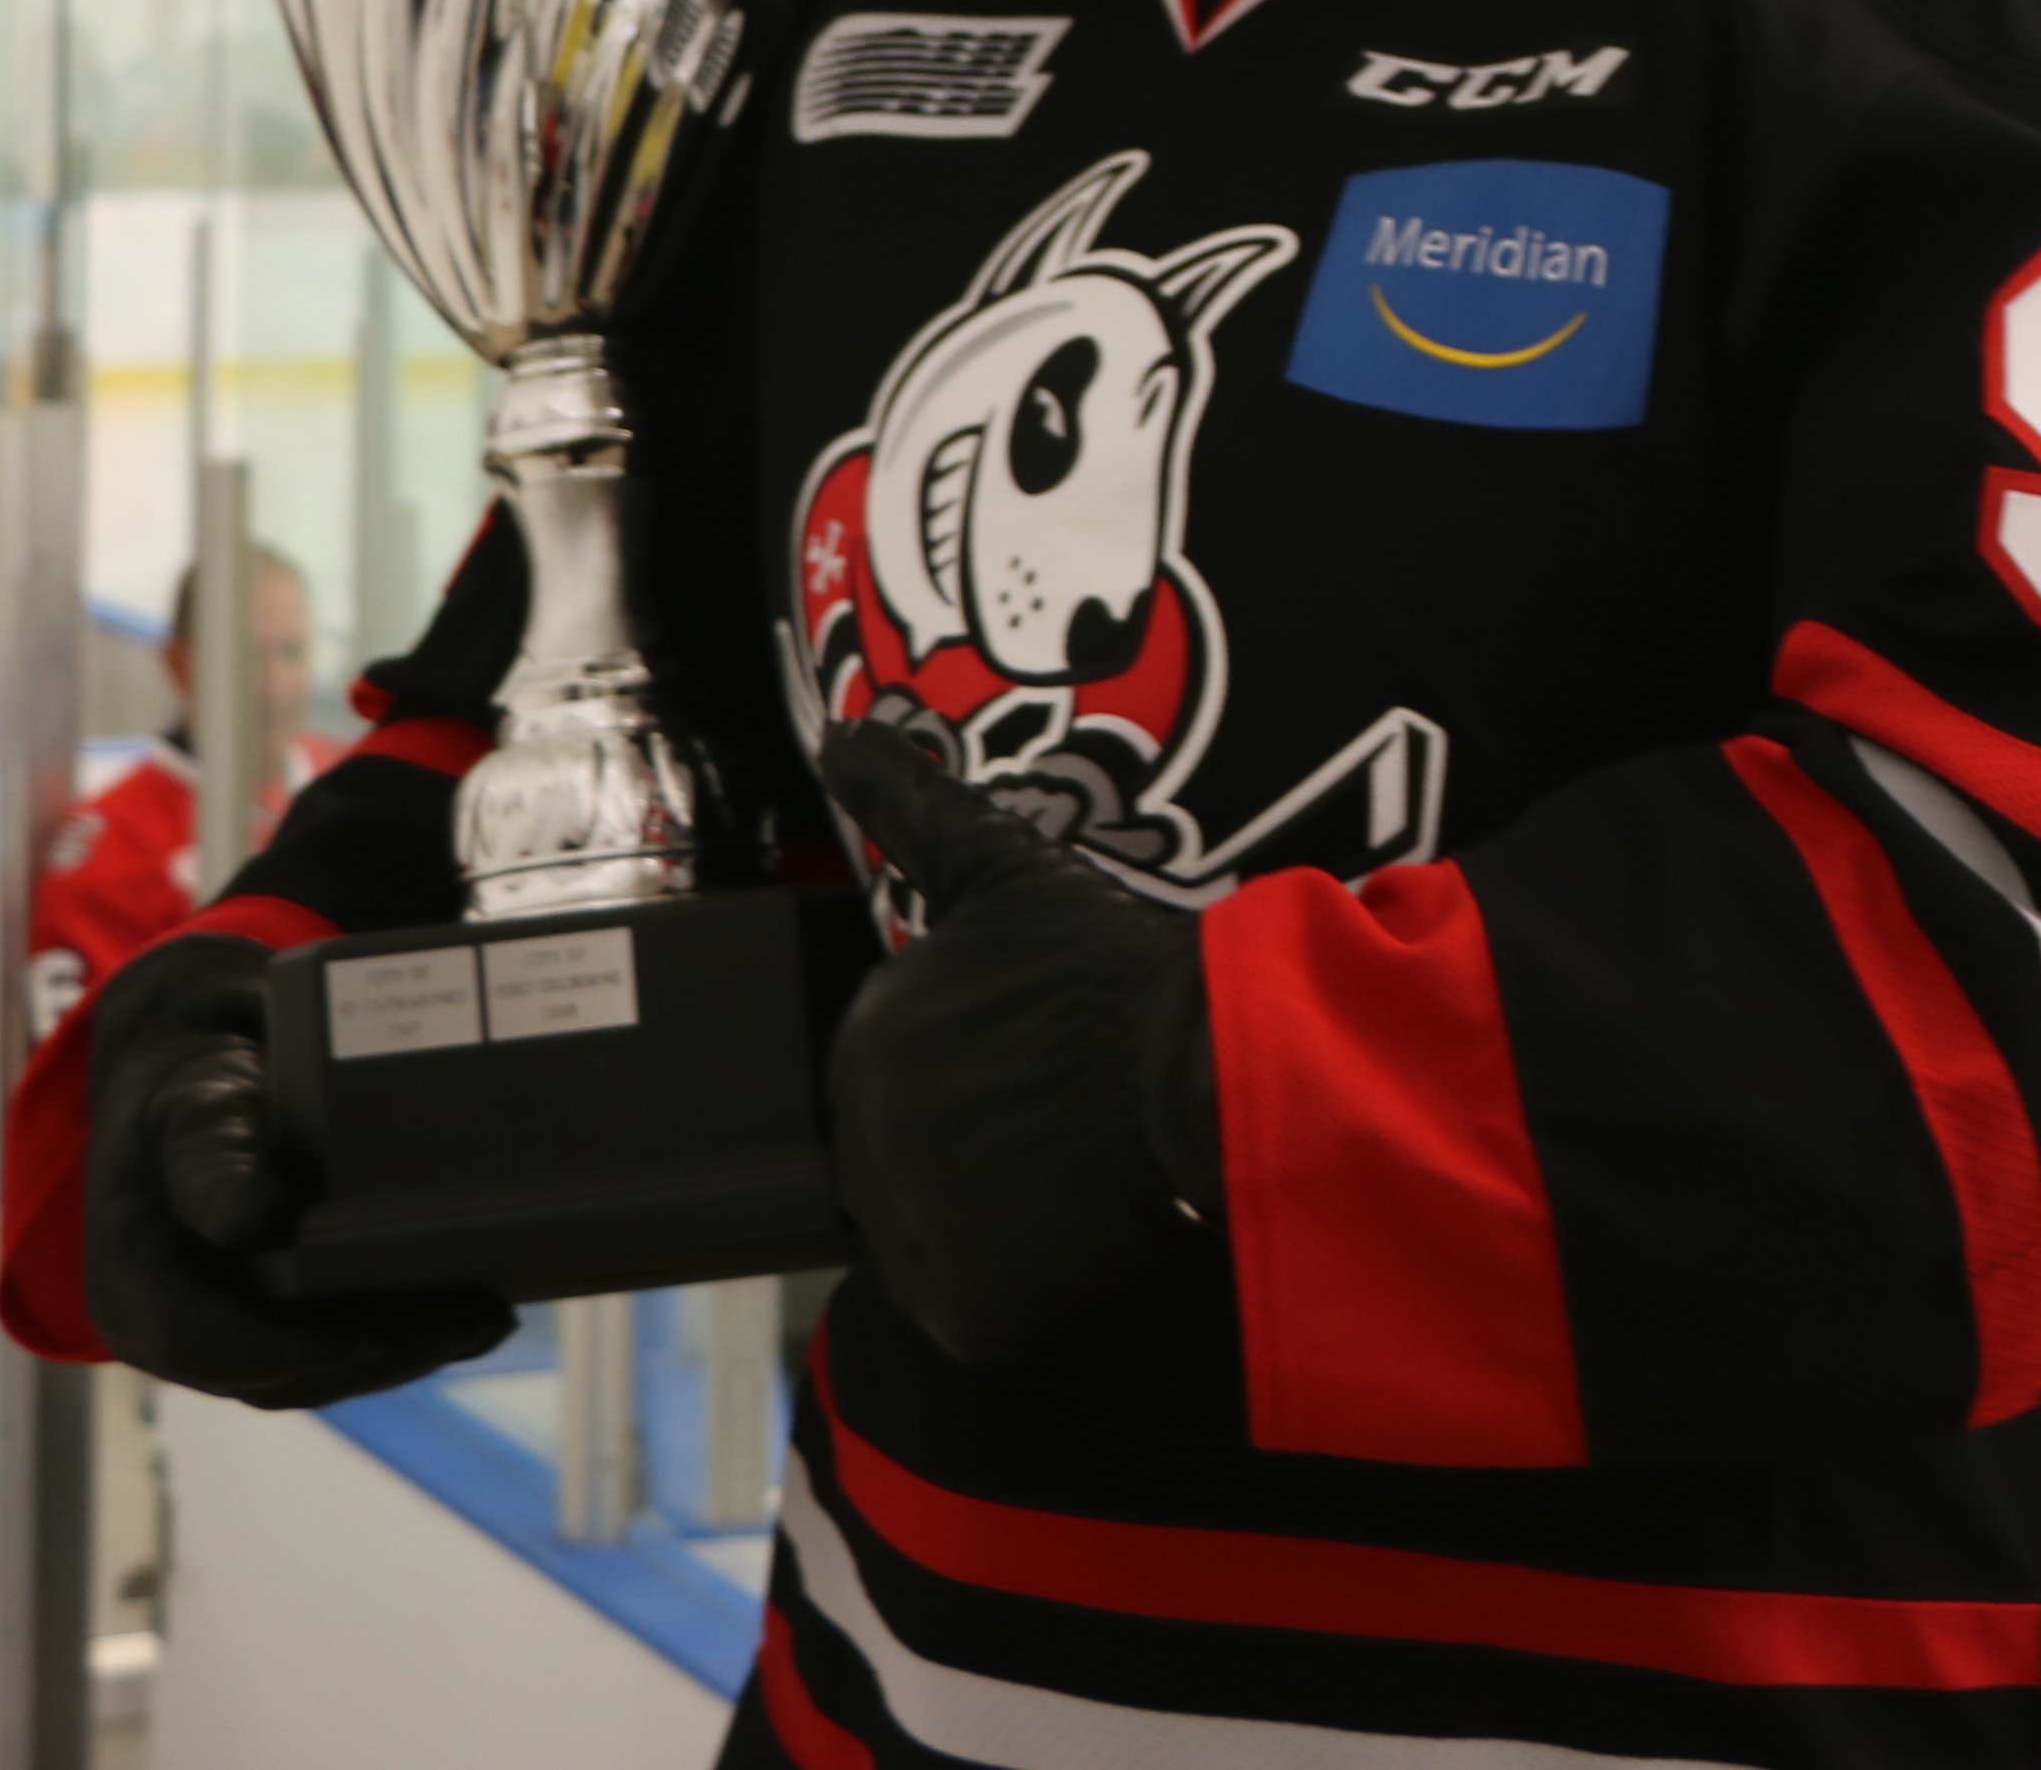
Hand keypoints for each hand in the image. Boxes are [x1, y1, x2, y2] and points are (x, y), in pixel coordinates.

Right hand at [82, 936, 512, 1408]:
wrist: (194, 1098)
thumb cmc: (192, 1095)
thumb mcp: (193, 1109)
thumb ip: (212, 1159)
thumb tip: (253, 1220)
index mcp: (131, 1282)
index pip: (204, 1342)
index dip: (292, 1345)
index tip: (379, 1329)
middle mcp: (168, 1329)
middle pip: (276, 1374)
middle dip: (381, 1354)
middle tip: (477, 1317)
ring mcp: (219, 1337)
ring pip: (314, 1377)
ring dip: (405, 1356)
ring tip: (488, 1317)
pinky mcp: (268, 1331)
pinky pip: (330, 1356)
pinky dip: (402, 1342)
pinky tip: (470, 1316)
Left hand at [820, 723, 1218, 1366]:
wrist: (1204, 1061)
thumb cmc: (1117, 965)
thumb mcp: (1007, 865)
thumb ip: (910, 803)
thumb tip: (836, 732)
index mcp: (871, 1033)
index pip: (900, 1075)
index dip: (978, 1073)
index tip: (1044, 1062)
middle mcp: (868, 1131)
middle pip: (912, 1154)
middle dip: (982, 1141)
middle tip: (1072, 1119)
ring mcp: (913, 1221)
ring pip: (939, 1230)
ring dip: (998, 1211)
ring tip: (1082, 1171)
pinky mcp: (968, 1301)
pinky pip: (972, 1308)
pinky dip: (1021, 1285)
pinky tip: (1074, 1234)